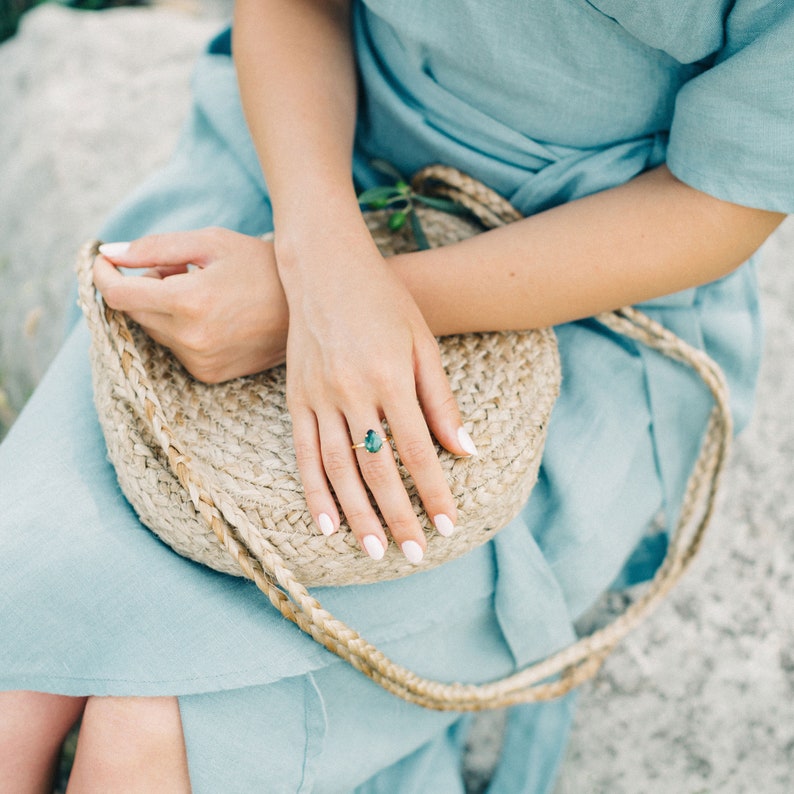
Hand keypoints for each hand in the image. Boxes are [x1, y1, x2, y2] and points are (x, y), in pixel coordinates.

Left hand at [93, 228, 288, 382]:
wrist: (308, 308)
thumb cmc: (262, 266)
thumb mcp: (210, 242)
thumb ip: (154, 247)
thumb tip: (111, 253)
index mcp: (189, 302)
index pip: (119, 295)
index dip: (103, 275)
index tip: (103, 261)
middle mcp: (191, 338)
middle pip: (136, 312)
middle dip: (143, 286)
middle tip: (177, 267)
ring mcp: (200, 361)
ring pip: (155, 330)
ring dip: (162, 308)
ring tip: (202, 289)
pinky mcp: (210, 374)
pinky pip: (176, 347)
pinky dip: (181, 328)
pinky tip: (213, 314)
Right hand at [278, 230, 476, 563]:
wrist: (324, 268)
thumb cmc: (384, 301)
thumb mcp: (423, 342)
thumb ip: (442, 400)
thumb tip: (464, 451)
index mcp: (391, 377)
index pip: (418, 450)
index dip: (434, 492)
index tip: (448, 525)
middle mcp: (353, 392)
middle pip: (378, 469)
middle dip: (399, 516)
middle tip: (415, 553)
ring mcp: (319, 398)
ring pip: (339, 469)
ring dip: (357, 515)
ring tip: (373, 551)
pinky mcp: (296, 399)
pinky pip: (304, 454)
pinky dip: (314, 492)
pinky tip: (326, 524)